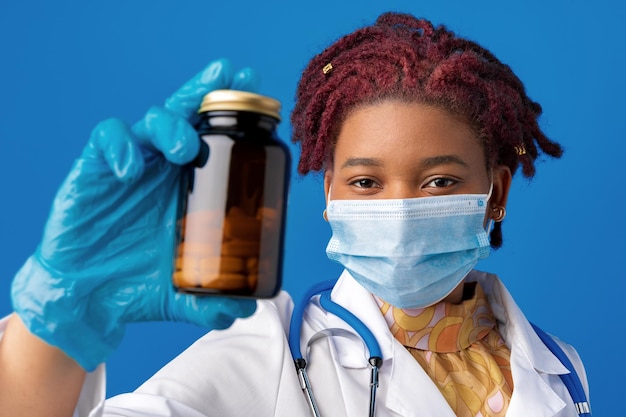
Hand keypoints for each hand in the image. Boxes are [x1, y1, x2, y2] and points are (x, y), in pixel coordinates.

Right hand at [11, 59, 257, 371]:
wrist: (85, 297)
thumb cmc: (133, 282)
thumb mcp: (177, 293)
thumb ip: (207, 302)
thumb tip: (243, 311)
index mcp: (190, 185)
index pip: (214, 140)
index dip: (236, 117)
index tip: (263, 99)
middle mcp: (163, 167)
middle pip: (185, 115)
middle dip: (207, 90)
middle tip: (232, 75)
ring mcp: (131, 164)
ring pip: (151, 120)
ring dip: (171, 125)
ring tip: (187, 148)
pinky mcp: (94, 168)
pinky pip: (106, 139)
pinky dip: (120, 147)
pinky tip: (129, 169)